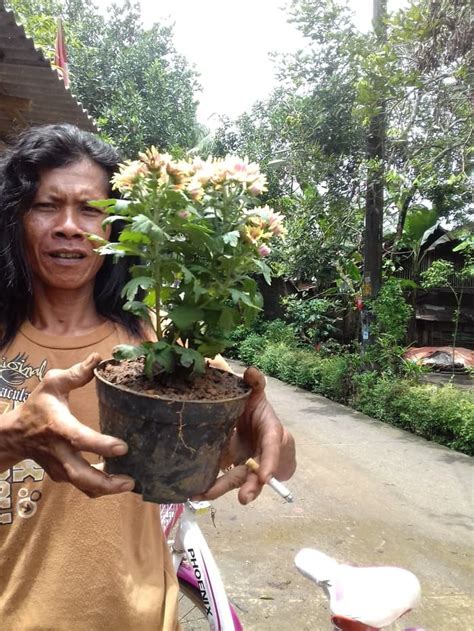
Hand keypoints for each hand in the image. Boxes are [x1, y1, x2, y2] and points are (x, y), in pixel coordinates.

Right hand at [0, 353, 134, 497]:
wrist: (15, 435)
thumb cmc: (37, 406)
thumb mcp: (52, 384)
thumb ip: (77, 373)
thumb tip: (99, 358)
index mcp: (59, 427)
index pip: (80, 439)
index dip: (101, 445)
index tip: (123, 447)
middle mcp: (59, 452)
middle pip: (81, 475)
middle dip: (106, 482)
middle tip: (130, 481)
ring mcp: (60, 467)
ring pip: (83, 485)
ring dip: (106, 489)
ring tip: (129, 483)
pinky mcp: (63, 476)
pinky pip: (82, 486)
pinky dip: (100, 488)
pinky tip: (119, 481)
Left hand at [196, 366, 295, 504]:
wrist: (255, 424)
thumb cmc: (258, 409)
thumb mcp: (257, 394)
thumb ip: (256, 383)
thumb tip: (251, 370)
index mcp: (269, 434)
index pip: (271, 449)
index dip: (269, 463)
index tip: (265, 478)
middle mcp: (259, 453)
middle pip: (256, 472)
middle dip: (250, 487)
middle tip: (244, 499)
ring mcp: (245, 463)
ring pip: (238, 479)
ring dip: (223, 489)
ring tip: (204, 496)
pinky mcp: (230, 467)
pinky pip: (221, 478)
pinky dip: (209, 486)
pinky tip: (194, 493)